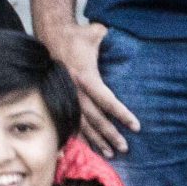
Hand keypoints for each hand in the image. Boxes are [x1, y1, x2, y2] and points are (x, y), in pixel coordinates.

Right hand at [41, 19, 137, 155]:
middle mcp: (75, 89)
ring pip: (81, 124)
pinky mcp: (59, 96)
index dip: (122, 114)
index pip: (107, 100)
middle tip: (124, 148)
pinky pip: (69, 120)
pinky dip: (79, 136)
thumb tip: (134, 40)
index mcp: (86, 76)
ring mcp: (66, 95)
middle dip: (110, 135)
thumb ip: (115, 40)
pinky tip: (87, 147)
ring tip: (110, 153)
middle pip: (95, 118)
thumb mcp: (98, 33)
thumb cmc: (78, 33)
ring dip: (96, 140)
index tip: (136, 126)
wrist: (51, 32)